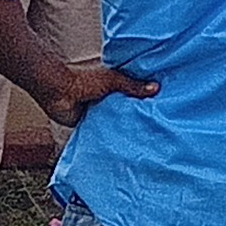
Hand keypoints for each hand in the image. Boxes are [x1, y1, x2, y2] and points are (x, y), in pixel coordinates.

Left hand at [40, 58, 158, 127]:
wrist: (60, 94)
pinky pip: (107, 132)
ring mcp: (102, 113)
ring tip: (149, 136)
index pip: (134, 91)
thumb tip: (157, 88)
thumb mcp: (112, 80)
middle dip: (140, 114)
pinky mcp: (94, 125)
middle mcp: (110, 99)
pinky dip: (114, 137)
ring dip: (128, 127)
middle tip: (161, 123)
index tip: (165, 103)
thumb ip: (132, 85)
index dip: (146, 96)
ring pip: (119, 121)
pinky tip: (129, 144)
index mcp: (115, 85)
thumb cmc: (85, 81)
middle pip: (128, 107)